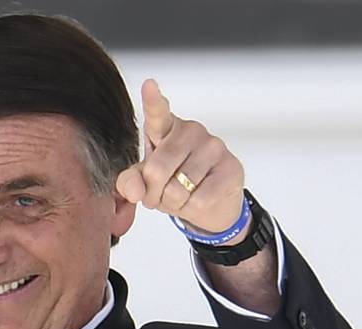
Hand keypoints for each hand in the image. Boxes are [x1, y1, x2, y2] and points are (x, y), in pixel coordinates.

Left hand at [116, 79, 244, 237]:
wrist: (213, 204)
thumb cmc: (175, 184)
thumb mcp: (146, 181)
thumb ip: (131, 182)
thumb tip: (135, 191)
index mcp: (166, 128)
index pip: (158, 113)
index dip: (153, 101)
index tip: (149, 85)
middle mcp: (191, 131)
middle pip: (156, 170)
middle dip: (153, 194)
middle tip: (160, 196)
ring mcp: (214, 147)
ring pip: (176, 190)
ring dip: (173, 204)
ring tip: (182, 197)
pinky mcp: (231, 169)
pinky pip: (197, 201)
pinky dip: (191, 210)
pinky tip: (198, 200)